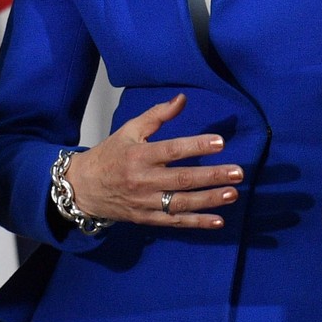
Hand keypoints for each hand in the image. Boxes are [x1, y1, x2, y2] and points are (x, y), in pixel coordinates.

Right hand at [64, 94, 241, 228]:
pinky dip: (197, 222)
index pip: (171, 149)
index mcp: (138, 155)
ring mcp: (145, 202)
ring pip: (182, 203)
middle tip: (237, 172)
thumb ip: (157, 116)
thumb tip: (182, 99)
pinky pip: (175, 222)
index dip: (196, 145)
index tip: (220, 142)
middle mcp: (143, 179)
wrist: (83, 187)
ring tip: (232, 193)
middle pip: (182, 178)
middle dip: (211, 176)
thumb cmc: (110, 155)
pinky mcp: (147, 218)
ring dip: (210, 199)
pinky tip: (218, 220)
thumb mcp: (129, 130)